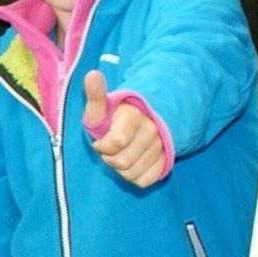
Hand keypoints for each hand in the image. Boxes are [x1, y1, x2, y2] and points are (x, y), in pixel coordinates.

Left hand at [84, 71, 166, 187]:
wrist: (142, 121)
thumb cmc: (114, 117)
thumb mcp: (102, 107)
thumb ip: (96, 95)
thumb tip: (92, 74)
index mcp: (134, 116)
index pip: (117, 142)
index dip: (102, 147)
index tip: (99, 141)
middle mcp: (152, 131)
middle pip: (123, 162)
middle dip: (109, 159)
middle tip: (109, 151)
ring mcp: (161, 147)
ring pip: (132, 173)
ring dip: (120, 170)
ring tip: (120, 156)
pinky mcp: (165, 162)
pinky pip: (144, 181)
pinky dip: (133, 177)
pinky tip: (132, 164)